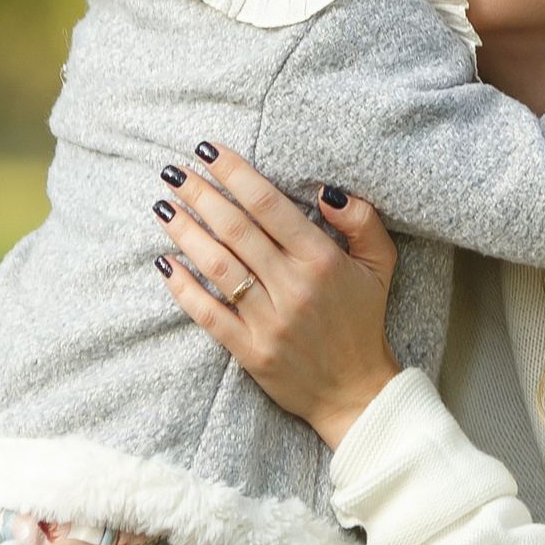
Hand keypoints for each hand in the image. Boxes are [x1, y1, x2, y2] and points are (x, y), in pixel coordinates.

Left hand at [151, 141, 401, 448]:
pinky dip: (184, 288)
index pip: (268, 204)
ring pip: (218, 266)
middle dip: (200, 194)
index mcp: (322, 260)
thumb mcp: (380, 264)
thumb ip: (362, 220)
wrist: (356, 392)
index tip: (207, 151)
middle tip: (173, 170)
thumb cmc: (363, 319)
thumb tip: (326, 190)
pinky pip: (209, 315)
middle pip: (235, 229)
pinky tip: (166, 263)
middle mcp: (293, 286)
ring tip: (164, 206)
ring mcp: (270, 320)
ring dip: (186, 233)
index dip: (234, 173)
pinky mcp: (250, 351)